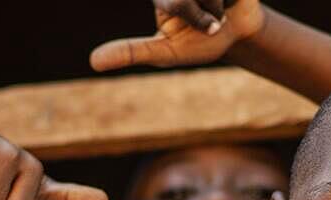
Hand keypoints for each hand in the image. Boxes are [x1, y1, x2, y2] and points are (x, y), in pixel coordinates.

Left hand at [90, 0, 264, 71]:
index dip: (181, 10)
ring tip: (216, 10)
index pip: (171, 4)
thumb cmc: (200, 43)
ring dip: (217, 8)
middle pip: (183, 0)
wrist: (238, 31)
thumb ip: (132, 52)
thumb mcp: (165, 53)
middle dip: (200, 17)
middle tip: (207, 25)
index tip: (170, 5)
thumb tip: (93, 61)